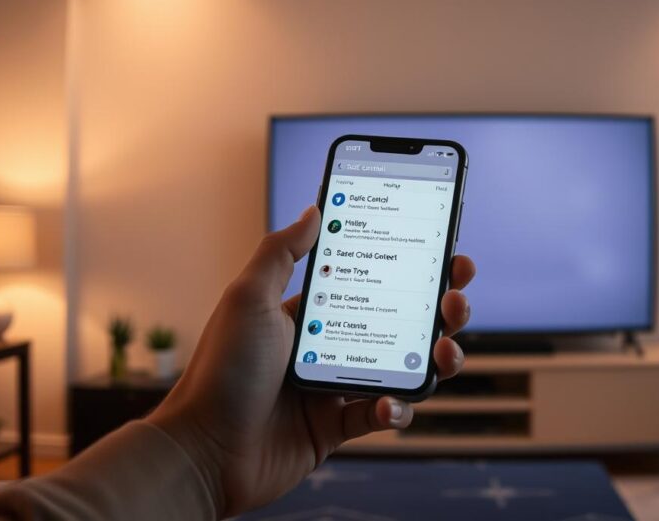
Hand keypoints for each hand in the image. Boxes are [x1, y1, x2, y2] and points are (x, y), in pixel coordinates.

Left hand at [147, 206, 475, 516]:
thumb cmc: (221, 369)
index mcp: (310, 309)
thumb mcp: (247, 298)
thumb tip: (313, 208)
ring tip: (444, 351)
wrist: (203, 450)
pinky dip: (396, 409)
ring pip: (402, 365)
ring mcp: (335, 385)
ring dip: (434, 357)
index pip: (371, 278)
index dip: (412, 265)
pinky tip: (392, 403)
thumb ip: (281, 252)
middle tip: (456, 299)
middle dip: (438, 308)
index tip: (446, 253)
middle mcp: (328, 342)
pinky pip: (382, 413)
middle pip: (399, 319)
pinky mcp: (336, 426)